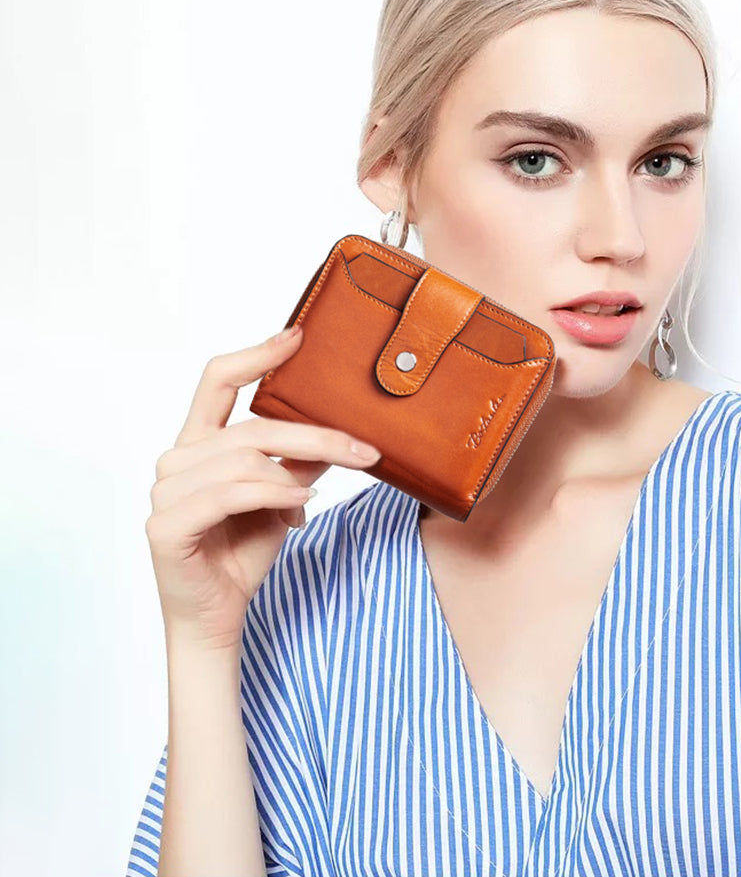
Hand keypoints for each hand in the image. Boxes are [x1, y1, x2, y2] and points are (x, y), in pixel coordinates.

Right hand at [144, 325, 379, 651]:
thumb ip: (298, 460)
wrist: (217, 615)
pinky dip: (274, 497)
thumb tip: (338, 429)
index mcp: (199, 443)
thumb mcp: (282, 496)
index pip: (218, 381)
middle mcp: (176, 459)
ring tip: (313, 498)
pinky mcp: (167, 523)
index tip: (298, 335)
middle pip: (252, 428)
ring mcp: (166, 490)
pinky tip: (295, 510)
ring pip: (247, 460)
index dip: (257, 355)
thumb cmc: (243, 551)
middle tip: (364, 450)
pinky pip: (234, 493)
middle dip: (316, 436)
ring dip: (295, 477)